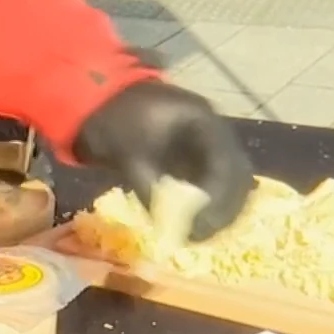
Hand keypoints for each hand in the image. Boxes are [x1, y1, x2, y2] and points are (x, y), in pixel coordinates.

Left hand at [72, 80, 253, 241]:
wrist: (97, 98)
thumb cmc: (114, 119)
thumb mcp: (128, 152)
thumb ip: (148, 185)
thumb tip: (166, 224)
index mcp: (202, 120)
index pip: (226, 163)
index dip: (219, 198)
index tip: (203, 225)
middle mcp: (213, 130)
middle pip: (237, 173)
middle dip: (225, 207)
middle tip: (204, 235)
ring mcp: (207, 142)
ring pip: (231, 180)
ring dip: (221, 208)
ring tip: (200, 233)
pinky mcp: (196, 155)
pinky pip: (214, 182)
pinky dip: (208, 203)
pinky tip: (195, 222)